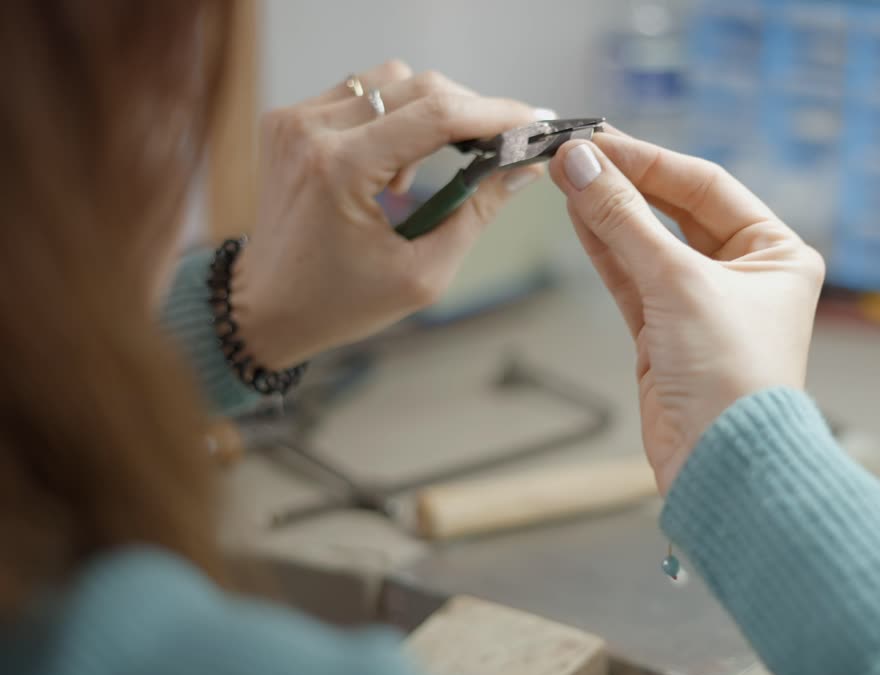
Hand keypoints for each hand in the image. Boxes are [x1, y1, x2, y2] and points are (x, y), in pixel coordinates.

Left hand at [235, 62, 548, 367]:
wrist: (265, 307)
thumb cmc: (340, 302)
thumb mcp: (423, 273)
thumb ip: (477, 212)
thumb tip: (523, 167)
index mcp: (340, 170)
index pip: (436, 115)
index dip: (495, 114)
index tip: (533, 122)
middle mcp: (311, 131)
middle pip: (417, 85)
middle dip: (469, 112)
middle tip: (499, 145)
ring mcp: (294, 120)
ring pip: (391, 81)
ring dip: (426, 115)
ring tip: (421, 175)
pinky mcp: (288, 119)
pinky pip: (361, 94)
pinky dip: (392, 119)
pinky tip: (389, 167)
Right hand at [549, 132, 824, 493]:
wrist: (724, 467)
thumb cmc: (733, 377)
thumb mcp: (678, 283)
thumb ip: (625, 220)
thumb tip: (583, 164)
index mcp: (777, 252)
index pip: (706, 186)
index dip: (650, 160)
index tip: (598, 140)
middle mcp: (745, 275)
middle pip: (676, 212)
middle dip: (626, 184)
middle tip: (574, 155)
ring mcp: (703, 306)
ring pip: (647, 245)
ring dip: (608, 213)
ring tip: (565, 177)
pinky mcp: (667, 337)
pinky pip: (632, 280)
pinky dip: (605, 250)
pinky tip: (578, 216)